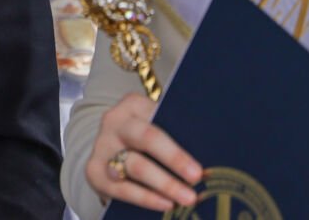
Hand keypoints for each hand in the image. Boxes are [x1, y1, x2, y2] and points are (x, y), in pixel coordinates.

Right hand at [84, 91, 202, 211]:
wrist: (111, 153)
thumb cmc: (146, 142)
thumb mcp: (158, 128)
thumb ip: (177, 134)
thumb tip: (215, 154)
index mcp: (133, 105)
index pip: (159, 120)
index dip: (180, 145)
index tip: (201, 166)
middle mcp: (114, 122)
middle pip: (146, 137)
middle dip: (174, 159)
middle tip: (196, 178)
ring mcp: (102, 146)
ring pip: (134, 165)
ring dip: (164, 184)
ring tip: (186, 199)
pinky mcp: (94, 171)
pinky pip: (122, 188)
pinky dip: (146, 198)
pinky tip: (165, 204)